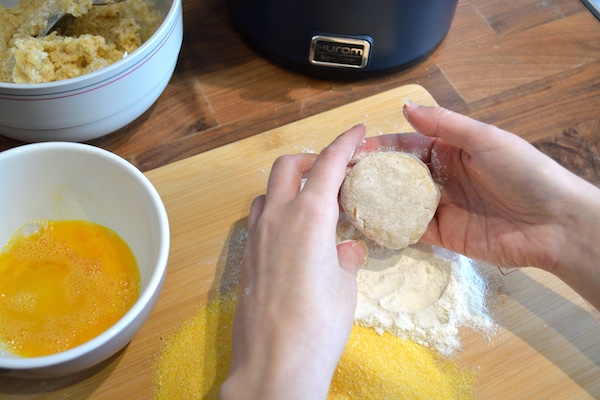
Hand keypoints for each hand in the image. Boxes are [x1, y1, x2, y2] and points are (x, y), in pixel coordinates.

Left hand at [220, 125, 367, 399]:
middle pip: (287, 167)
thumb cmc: (319, 321)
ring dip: (289, 187)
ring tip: (311, 206)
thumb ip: (345, 257)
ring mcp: (256, 237)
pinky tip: (292, 238)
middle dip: (310, 159)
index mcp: (309, 215)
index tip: (357, 130)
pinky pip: (259, 221)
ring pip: (268, 193)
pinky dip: (277, 214)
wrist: (275, 362)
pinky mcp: (245, 259)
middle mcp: (277, 217)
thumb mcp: (344, 285)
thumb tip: (347, 249)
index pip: (327, 164)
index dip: (344, 142)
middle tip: (332, 172)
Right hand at [359, 102, 599, 302]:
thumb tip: (405, 106)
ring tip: (344, 202)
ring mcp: (441, 208)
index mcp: (450, 151)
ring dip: (375, 202)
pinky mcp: (443, 235)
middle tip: (339, 178)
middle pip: (398, 175)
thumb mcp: (485, 140)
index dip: (379, 146)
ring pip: (400, 203)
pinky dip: (391, 227)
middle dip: (370, 175)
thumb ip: (445, 125)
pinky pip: (412, 230)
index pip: (406, 146)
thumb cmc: (525, 173)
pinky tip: (368, 225)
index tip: (351, 150)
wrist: (554, 224)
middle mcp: (441, 178)